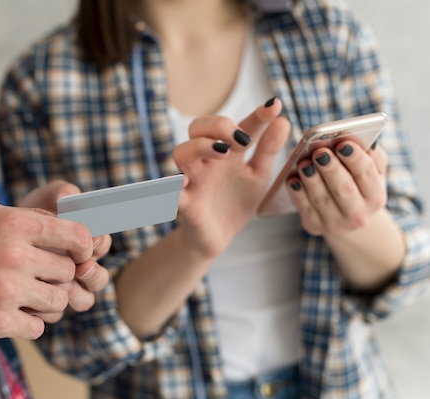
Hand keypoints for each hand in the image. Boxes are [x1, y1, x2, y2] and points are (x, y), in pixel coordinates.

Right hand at [0, 202, 94, 339]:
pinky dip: (29, 324)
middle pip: (68, 271)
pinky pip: (38, 327)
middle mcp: (15, 254)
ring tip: (26, 298)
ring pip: (59, 301)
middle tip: (38, 280)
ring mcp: (7, 289)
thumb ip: (21, 218)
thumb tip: (59, 223)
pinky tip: (11, 315)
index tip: (80, 255)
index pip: (75, 235)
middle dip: (57, 277)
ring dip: (47, 303)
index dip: (84, 247)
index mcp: (13, 224)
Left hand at [20, 180, 111, 321]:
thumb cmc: (27, 215)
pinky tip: (34, 296)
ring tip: (62, 285)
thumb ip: (61, 193)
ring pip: (83, 299)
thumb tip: (68, 198)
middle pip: (99, 278)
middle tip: (83, 268)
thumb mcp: (44, 197)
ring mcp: (63, 288)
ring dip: (77, 293)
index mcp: (84, 242)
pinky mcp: (44, 304)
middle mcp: (79, 267)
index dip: (98, 244)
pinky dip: (48, 306)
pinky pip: (55, 312)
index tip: (89, 241)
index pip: (101, 244)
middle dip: (94, 273)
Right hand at [172, 99, 289, 257]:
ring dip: (200, 146)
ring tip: (222, 152)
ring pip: (181, 152)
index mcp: (227, 153)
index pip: (239, 127)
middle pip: (197, 127)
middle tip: (242, 138)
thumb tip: (283, 120)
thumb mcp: (258, 176)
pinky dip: (172, 184)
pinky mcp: (184, 203)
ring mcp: (192, 180)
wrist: (219, 237)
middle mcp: (206, 161)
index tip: (274, 106)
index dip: (257, 115)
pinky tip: (184, 181)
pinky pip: (169, 191)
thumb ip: (268, 150)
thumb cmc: (235, 201)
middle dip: (218, 125)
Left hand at [286, 141, 388, 235]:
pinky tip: (292, 179)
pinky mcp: (314, 226)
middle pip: (344, 189)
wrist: (345, 218)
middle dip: (331, 169)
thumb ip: (371, 156)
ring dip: (311, 179)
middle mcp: (358, 214)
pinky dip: (297, 193)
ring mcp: (335, 223)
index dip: (355, 159)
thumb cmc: (357, 185)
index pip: (367, 175)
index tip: (343, 143)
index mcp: (375, 197)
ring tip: (303, 163)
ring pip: (322, 199)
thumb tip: (358, 140)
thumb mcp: (372, 172)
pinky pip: (304, 208)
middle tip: (320, 152)